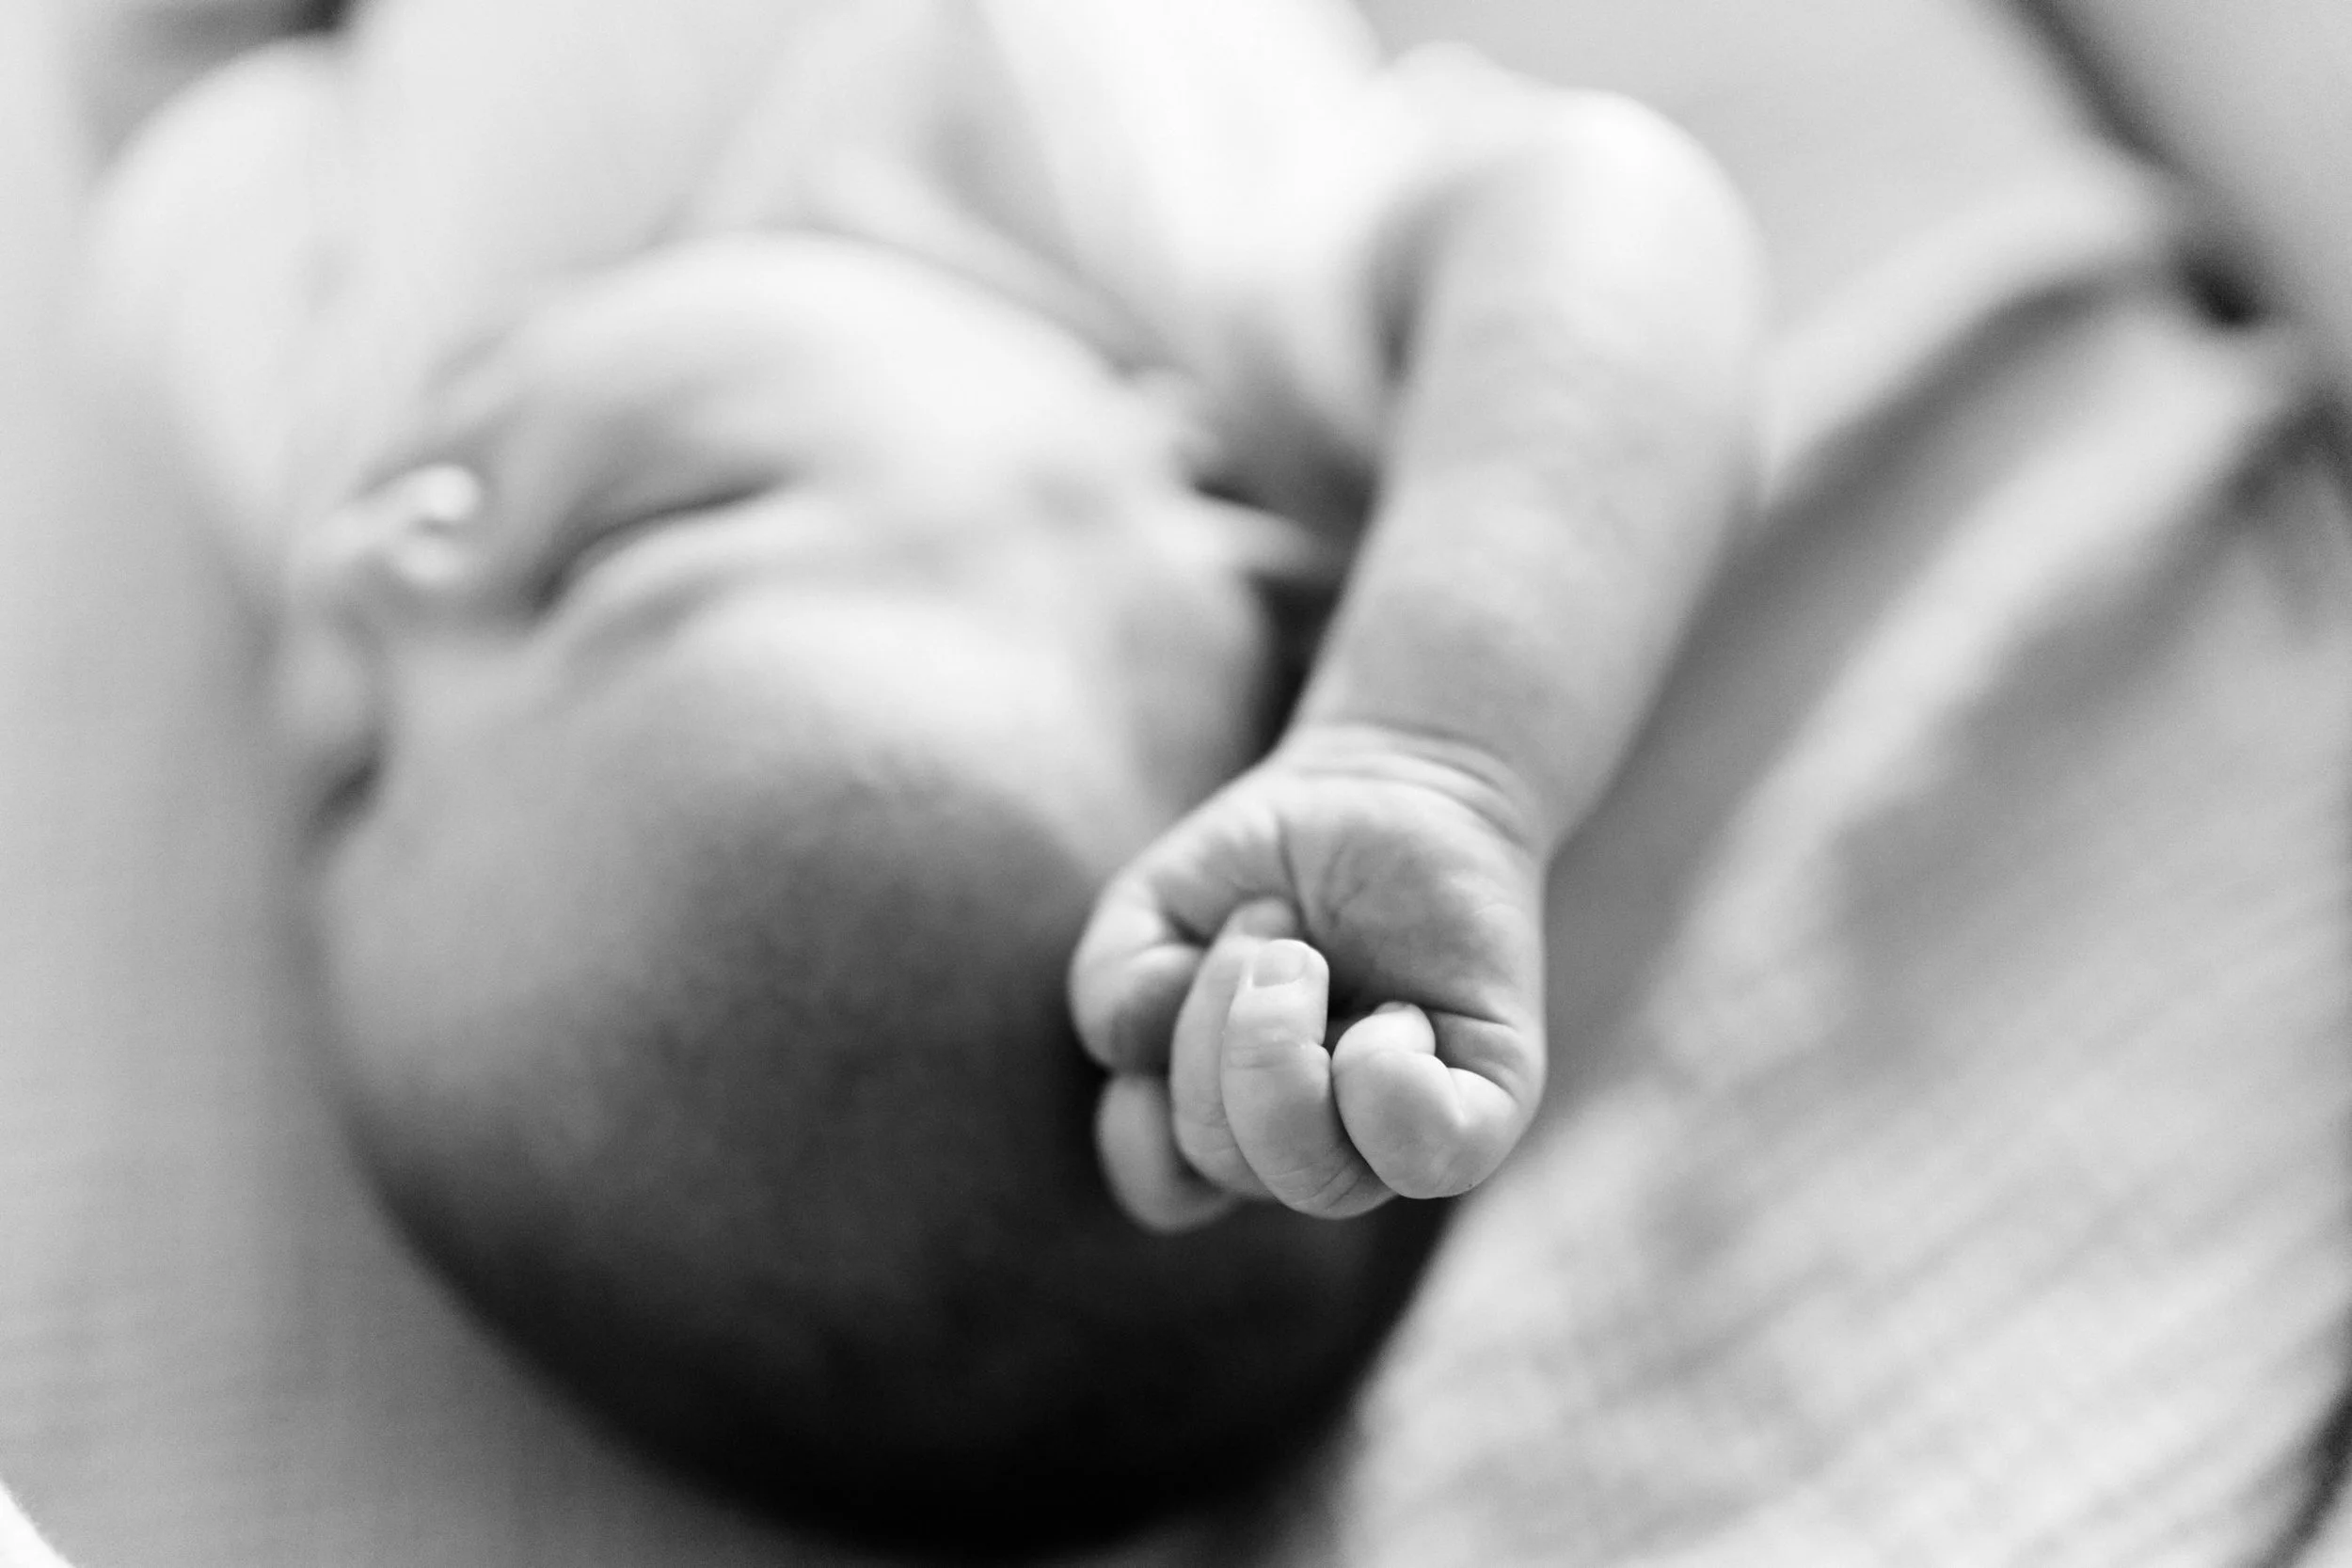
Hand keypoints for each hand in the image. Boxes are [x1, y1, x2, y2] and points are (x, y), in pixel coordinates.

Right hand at [1068, 728, 1550, 1230]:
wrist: (1396, 779)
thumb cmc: (1270, 857)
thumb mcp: (1153, 903)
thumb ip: (1110, 989)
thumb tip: (1138, 1060)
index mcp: (1229, 1113)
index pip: (1169, 1191)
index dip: (1142, 1122)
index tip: (1171, 993)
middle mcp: (1312, 1138)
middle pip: (1226, 1160)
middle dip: (1217, 1024)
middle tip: (1267, 924)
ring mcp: (1399, 1127)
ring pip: (1317, 1178)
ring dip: (1279, 1046)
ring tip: (1307, 955)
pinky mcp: (1487, 1099)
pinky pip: (1434, 1157)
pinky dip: (1388, 1088)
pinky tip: (1394, 1014)